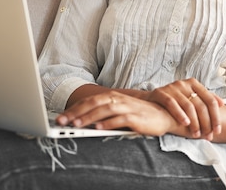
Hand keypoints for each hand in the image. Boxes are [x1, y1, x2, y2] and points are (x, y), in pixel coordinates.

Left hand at [56, 91, 181, 136]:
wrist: (165, 116)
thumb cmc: (140, 115)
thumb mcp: (119, 112)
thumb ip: (104, 114)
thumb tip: (83, 122)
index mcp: (113, 97)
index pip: (90, 100)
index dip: (74, 108)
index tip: (60, 117)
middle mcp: (119, 99)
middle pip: (94, 103)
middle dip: (76, 112)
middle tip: (61, 121)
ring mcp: (128, 107)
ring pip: (105, 110)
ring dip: (89, 117)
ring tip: (76, 125)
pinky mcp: (137, 118)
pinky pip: (121, 120)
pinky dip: (109, 123)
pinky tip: (98, 129)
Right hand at [145, 78, 223, 139]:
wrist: (149, 100)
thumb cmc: (174, 101)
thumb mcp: (190, 97)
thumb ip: (204, 99)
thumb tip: (222, 103)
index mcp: (194, 83)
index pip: (210, 100)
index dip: (215, 116)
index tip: (217, 131)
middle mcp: (184, 83)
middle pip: (200, 104)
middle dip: (206, 122)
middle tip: (208, 136)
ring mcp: (172, 87)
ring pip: (188, 106)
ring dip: (195, 122)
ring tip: (196, 134)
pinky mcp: (160, 92)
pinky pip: (172, 104)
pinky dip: (180, 114)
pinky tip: (185, 124)